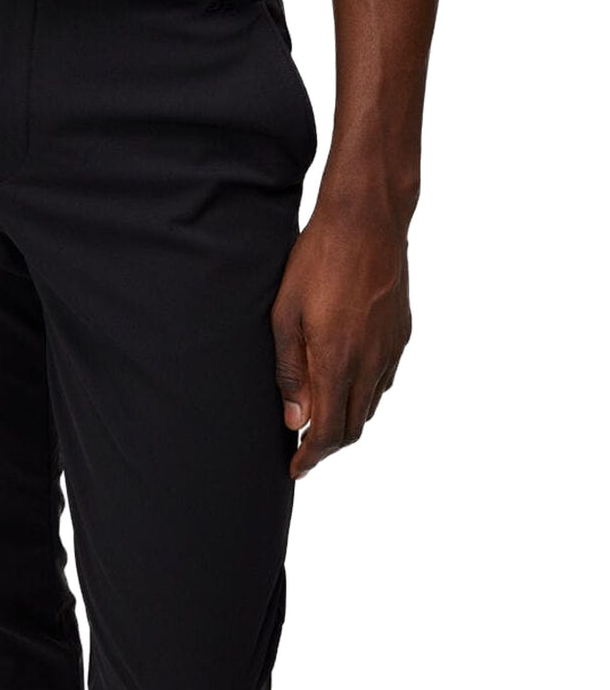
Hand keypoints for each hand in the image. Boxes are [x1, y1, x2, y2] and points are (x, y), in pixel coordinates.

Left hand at [271, 204, 411, 478]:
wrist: (367, 221)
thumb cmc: (317, 261)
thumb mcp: (285, 314)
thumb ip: (290, 371)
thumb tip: (294, 419)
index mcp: (339, 362)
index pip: (330, 431)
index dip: (311, 457)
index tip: (295, 468)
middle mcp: (372, 363)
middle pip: (354, 426)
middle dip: (328, 445)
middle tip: (303, 449)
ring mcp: (392, 349)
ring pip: (372, 404)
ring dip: (347, 419)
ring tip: (320, 417)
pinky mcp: (402, 333)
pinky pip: (385, 378)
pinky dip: (364, 393)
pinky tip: (346, 381)